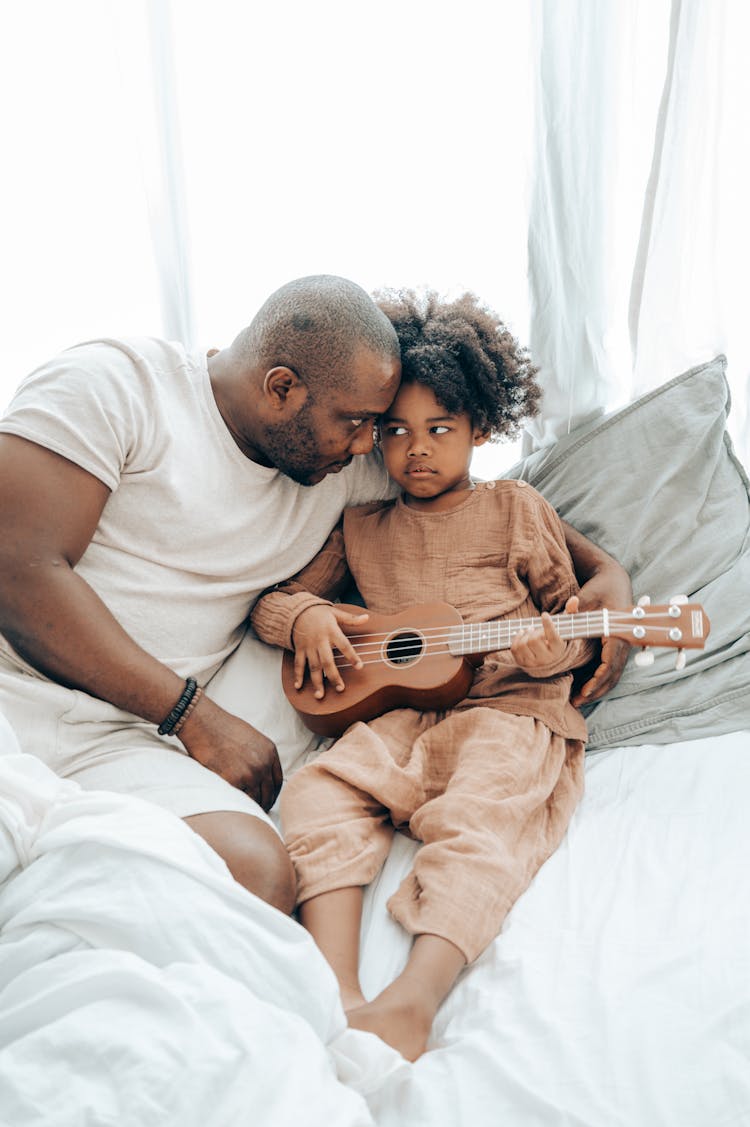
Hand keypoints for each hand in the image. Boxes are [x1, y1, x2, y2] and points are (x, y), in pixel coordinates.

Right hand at [178, 695, 282, 810]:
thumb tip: (260, 772)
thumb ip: (259, 754)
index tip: (267, 798)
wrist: (204, 724)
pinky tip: (235, 806)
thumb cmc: (222, 728)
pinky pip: (240, 798)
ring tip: (247, 811)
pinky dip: (238, 803)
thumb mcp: (251, 737)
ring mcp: (250, 773)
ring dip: (252, 805)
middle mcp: (264, 763)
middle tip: (258, 810)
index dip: (273, 792)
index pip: (277, 779)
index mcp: (270, 751)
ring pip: (256, 798)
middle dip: (264, 802)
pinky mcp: (234, 781)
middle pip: (268, 792)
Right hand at [292, 603, 369, 698]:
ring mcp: (309, 646)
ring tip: (320, 695)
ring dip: (316, 682)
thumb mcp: (335, 612)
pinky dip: (298, 675)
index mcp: (331, 631)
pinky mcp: (299, 649)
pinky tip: (299, 687)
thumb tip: (366, 618)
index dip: (352, 656)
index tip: (359, 667)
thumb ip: (351, 619)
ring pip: (313, 666)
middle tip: (340, 689)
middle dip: (333, 676)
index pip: (344, 645)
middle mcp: (320, 641)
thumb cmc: (319, 612)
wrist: (297, 610)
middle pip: (327, 661)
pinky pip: (298, 664)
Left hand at [511, 609, 566, 673]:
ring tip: (529, 630)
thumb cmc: (557, 637)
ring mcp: (534, 662)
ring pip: (523, 644)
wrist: (549, 658)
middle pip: (535, 640)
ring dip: (524, 634)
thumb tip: (574, 599)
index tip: (544, 614)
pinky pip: (515, 649)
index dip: (548, 624)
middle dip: (534, 630)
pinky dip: (516, 639)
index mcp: (558, 649)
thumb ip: (571, 612)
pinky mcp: (523, 663)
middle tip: (535, 627)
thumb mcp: (565, 626)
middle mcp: (547, 658)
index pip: (553, 637)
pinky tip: (522, 634)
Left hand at [572, 566, 633, 704]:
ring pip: (614, 674)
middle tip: (577, 702)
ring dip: (598, 689)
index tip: (584, 692)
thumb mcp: (586, 597)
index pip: (609, 665)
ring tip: (579, 699)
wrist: (615, 581)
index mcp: (616, 633)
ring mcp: (621, 645)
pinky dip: (600, 680)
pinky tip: (586, 687)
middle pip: (612, 675)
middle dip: (596, 691)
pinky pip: (611, 667)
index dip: (597, 681)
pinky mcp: (616, 645)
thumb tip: (563, 613)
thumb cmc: (600, 589)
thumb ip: (574, 610)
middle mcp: (622, 642)